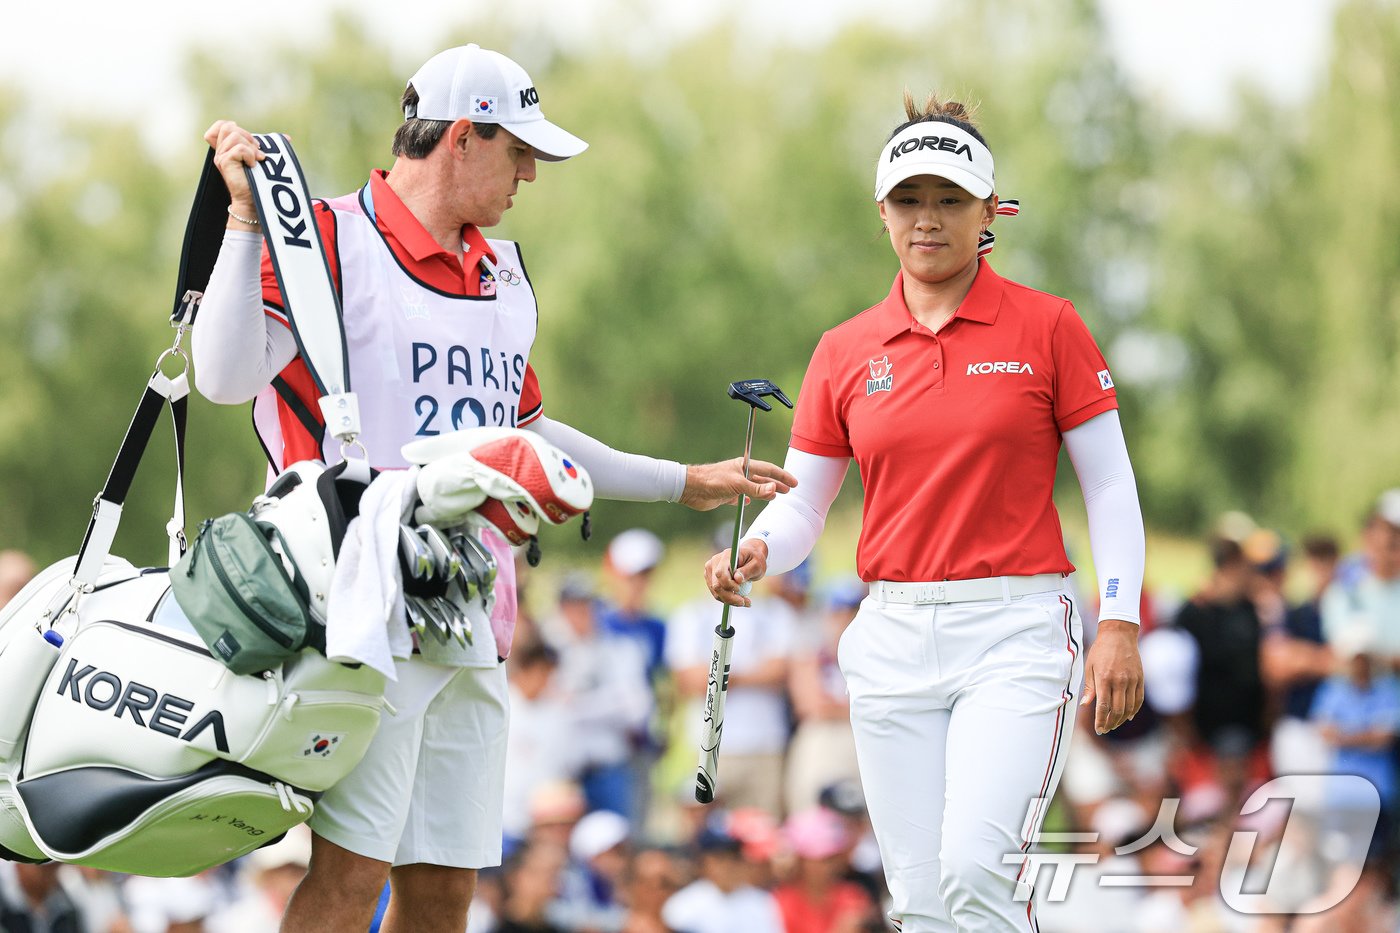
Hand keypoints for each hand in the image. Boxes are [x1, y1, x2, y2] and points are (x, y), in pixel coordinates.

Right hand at [203, 120, 262, 220]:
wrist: (254, 201)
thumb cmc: (259, 182)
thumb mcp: (262, 158)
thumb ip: (269, 146)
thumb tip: (287, 138)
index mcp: (227, 148)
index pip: (220, 126)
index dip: (233, 127)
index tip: (248, 142)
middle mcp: (221, 151)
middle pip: (228, 127)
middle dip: (248, 136)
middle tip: (257, 152)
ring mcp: (221, 157)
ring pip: (234, 135)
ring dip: (250, 146)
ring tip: (257, 160)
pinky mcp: (225, 162)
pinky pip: (239, 148)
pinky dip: (250, 155)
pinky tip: (254, 165)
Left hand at [677, 458, 796, 511]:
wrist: (691, 488)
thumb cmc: (712, 481)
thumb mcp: (737, 484)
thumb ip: (756, 488)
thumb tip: (774, 490)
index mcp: (744, 466)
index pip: (768, 470)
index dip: (782, 476)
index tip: (794, 483)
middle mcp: (740, 474)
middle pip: (763, 479)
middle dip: (776, 484)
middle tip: (789, 490)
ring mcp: (733, 484)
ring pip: (753, 488)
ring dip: (764, 492)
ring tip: (775, 497)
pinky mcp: (725, 495)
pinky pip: (739, 497)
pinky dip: (746, 499)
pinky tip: (748, 502)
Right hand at [704, 539, 768, 607]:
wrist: (749, 558)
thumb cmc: (755, 560)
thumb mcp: (757, 564)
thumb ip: (747, 571)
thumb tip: (737, 579)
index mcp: (726, 555)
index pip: (720, 573)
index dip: (728, 585)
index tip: (740, 589)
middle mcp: (715, 562)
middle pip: (716, 585)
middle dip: (730, 597)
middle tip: (746, 602)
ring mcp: (711, 571)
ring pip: (716, 592)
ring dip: (730, 600)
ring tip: (746, 601)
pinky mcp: (711, 579)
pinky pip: (717, 594)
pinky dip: (728, 599)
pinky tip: (740, 599)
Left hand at [1080, 618, 1143, 734]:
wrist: (1119, 635)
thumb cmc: (1100, 650)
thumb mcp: (1090, 667)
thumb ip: (1090, 687)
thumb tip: (1085, 705)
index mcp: (1104, 678)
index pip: (1103, 706)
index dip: (1101, 720)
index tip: (1098, 729)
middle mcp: (1119, 681)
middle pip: (1117, 710)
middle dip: (1111, 723)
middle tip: (1105, 729)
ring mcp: (1132, 680)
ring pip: (1129, 707)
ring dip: (1121, 719)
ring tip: (1114, 724)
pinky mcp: (1140, 679)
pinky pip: (1139, 699)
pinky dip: (1134, 710)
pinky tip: (1128, 716)